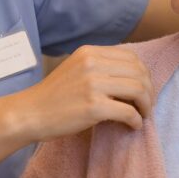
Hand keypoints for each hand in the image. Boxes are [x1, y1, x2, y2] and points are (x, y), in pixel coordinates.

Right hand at [16, 45, 152, 138]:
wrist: (30, 113)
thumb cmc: (53, 96)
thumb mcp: (76, 69)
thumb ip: (100, 66)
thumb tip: (132, 77)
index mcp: (90, 52)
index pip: (131, 58)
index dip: (143, 75)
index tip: (144, 90)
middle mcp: (92, 63)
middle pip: (139, 73)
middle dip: (149, 91)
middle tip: (146, 105)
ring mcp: (93, 84)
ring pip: (138, 90)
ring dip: (146, 105)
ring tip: (142, 115)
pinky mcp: (93, 106)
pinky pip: (129, 112)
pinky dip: (136, 120)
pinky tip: (133, 125)